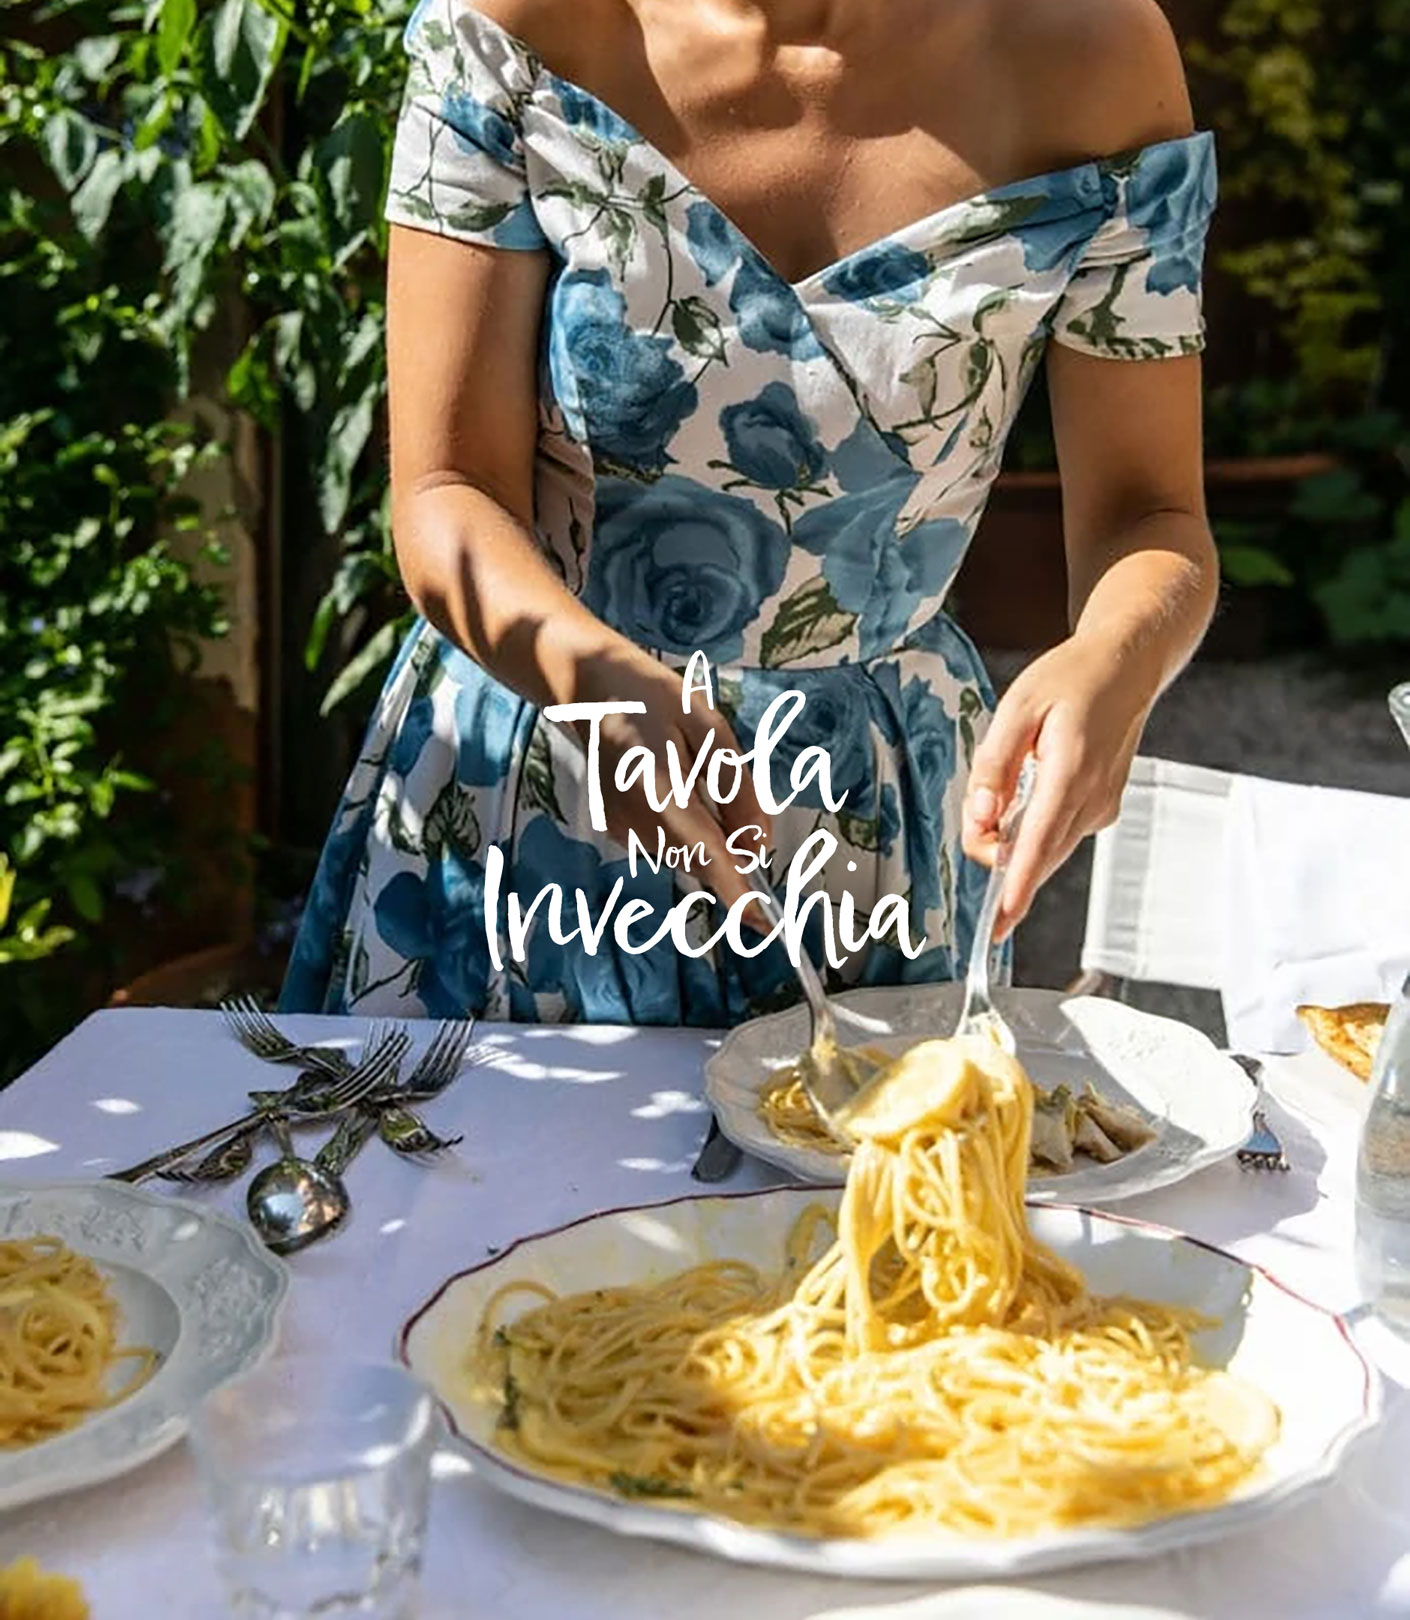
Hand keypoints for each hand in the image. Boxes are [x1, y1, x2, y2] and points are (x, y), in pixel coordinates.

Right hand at [575, 656, 772, 913]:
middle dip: (730, 850)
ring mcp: (620, 828)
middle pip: (700, 860)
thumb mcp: (708, 725)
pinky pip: (666, 843)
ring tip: (692, 778)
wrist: (589, 687)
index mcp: (658, 788)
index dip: (738, 892)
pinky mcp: (615, 830)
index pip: (705, 854)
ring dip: (707, 836)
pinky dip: (684, 829)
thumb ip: (737, 787)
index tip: (765, 923)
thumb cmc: (653, 696)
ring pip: (685, 854)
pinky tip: (673, 786)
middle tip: (732, 800)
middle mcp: (634, 820)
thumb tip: (758, 845)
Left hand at [961, 635, 1152, 939]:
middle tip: (981, 808)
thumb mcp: (1017, 707)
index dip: (1016, 887)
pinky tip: (1035, 782)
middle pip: (1036, 854)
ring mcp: (1102, 807)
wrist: (1127, 666)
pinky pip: (1059, 833)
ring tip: (1014, 780)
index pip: (1038, 844)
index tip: (1000, 921)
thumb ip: (994, 765)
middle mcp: (1093, 799)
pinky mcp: (1103, 809)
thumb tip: (982, 817)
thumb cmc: (1073, 680)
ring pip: (1046, 847)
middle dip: (998, 850)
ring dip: (1016, 835)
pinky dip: (1036, 824)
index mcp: (1071, 772)